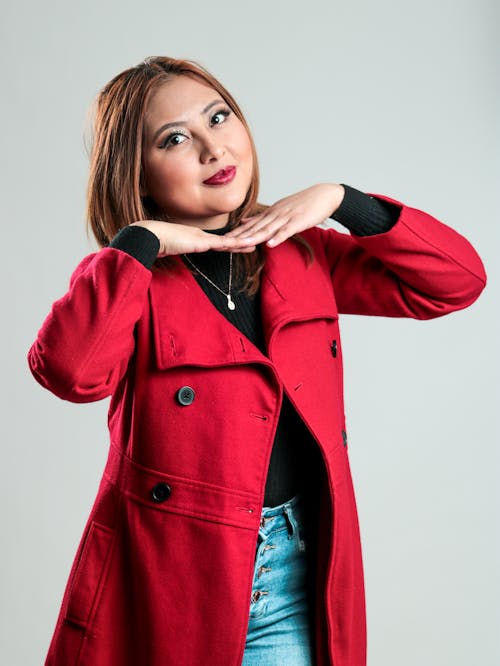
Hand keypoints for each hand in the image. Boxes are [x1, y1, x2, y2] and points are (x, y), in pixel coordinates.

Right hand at [129, 220, 255, 256]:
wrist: (150, 236)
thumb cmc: (155, 243)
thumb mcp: (168, 249)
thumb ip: (173, 251)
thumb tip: (169, 254)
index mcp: (194, 238)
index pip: (215, 242)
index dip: (228, 243)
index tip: (238, 242)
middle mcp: (201, 236)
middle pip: (225, 240)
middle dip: (240, 241)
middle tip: (255, 239)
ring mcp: (202, 237)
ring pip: (227, 241)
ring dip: (242, 242)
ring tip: (256, 241)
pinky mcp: (202, 241)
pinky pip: (222, 243)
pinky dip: (234, 244)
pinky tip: (245, 244)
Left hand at [223, 183, 344, 246]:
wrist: (325, 195)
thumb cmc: (304, 204)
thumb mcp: (280, 209)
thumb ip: (263, 218)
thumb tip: (244, 222)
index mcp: (271, 213)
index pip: (251, 225)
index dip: (237, 233)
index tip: (223, 240)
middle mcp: (275, 214)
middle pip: (255, 227)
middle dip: (240, 236)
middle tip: (225, 244)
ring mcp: (287, 217)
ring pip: (268, 229)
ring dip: (254, 237)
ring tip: (241, 245)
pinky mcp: (299, 221)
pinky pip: (287, 231)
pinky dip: (278, 237)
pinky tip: (270, 244)